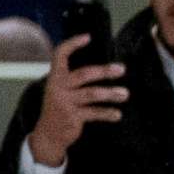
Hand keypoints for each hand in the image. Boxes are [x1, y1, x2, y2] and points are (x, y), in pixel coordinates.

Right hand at [28, 33, 128, 166]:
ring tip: (124, 94)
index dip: (72, 44)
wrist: (48, 135)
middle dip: (104, 71)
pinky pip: (94, 113)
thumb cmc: (61, 108)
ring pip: (92, 94)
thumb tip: (105, 65)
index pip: (59, 56)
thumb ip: (74, 78)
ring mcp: (64, 102)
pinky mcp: (71, 117)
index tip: (87, 37)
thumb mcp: (61, 90)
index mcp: (55, 78)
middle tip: (121, 69)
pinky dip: (107, 113)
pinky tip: (117, 114)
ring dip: (111, 93)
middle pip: (83, 74)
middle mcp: (57, 88)